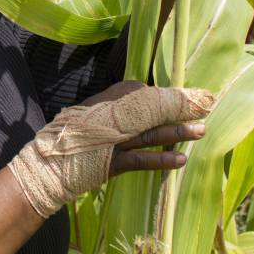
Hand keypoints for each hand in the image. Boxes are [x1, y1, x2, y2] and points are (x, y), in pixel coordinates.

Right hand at [78, 80, 205, 174]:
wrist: (49, 162)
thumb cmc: (71, 137)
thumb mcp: (90, 113)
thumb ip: (112, 106)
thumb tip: (138, 98)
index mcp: (106, 100)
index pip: (139, 91)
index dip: (163, 95)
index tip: (184, 97)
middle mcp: (111, 117)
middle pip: (150, 109)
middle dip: (178, 108)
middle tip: (204, 107)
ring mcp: (113, 139)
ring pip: (150, 133)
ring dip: (177, 132)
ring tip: (200, 131)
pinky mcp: (113, 161)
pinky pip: (141, 160)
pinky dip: (161, 159)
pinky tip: (181, 160)